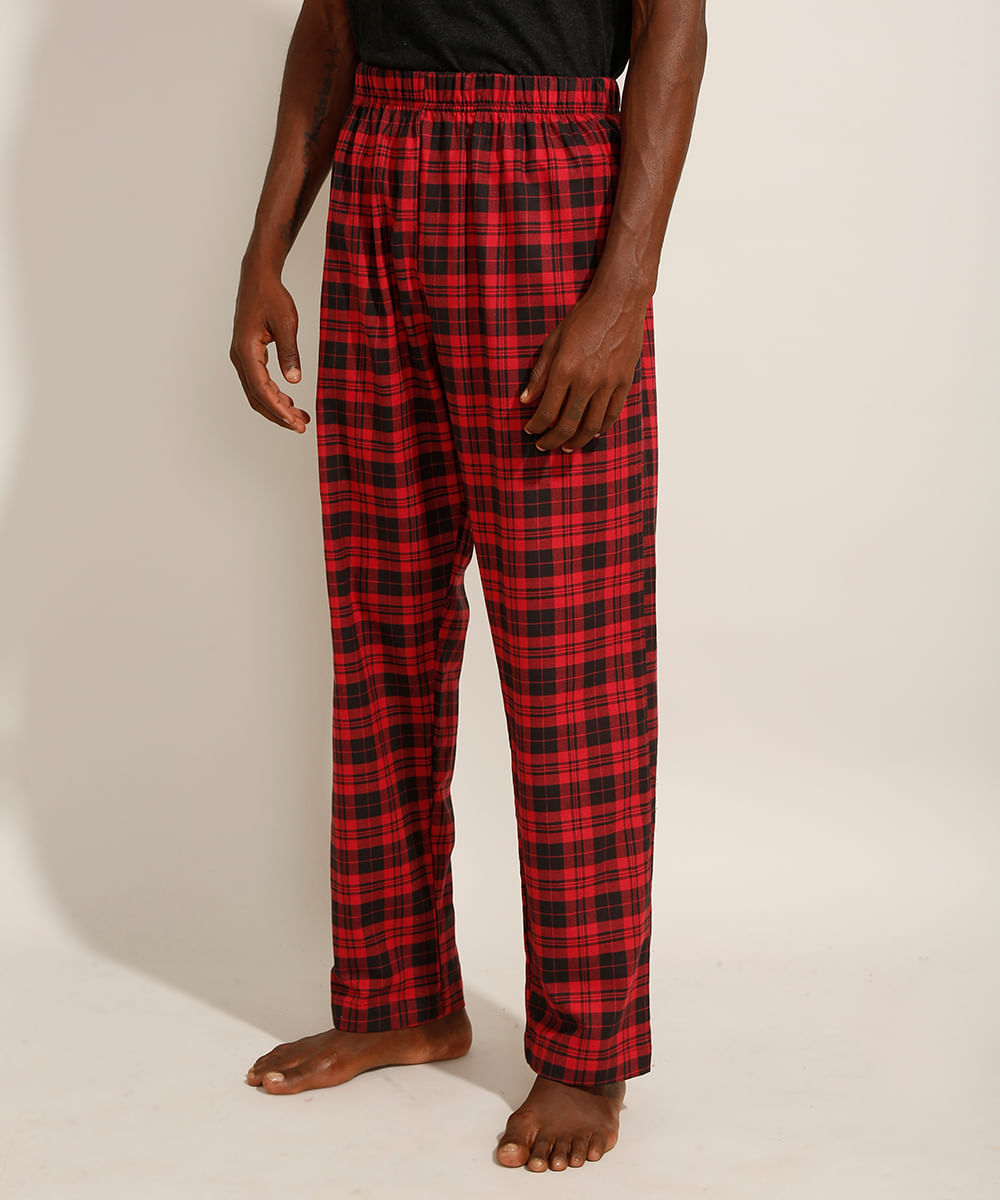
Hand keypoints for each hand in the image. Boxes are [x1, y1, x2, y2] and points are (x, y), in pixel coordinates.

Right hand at [230, 261, 310, 433]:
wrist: (258, 278)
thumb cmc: (272, 296)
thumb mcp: (287, 323)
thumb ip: (290, 352)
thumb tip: (294, 380)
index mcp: (247, 350)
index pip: (261, 389)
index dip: (278, 409)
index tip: (295, 422)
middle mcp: (240, 357)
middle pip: (256, 397)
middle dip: (278, 415)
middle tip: (301, 427)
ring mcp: (242, 357)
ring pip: (256, 392)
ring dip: (277, 407)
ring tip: (300, 417)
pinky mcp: (248, 355)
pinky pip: (258, 382)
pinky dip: (273, 395)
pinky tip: (289, 401)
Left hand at [519, 283, 647, 451]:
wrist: (618, 303)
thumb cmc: (583, 318)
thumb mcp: (553, 341)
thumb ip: (539, 373)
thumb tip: (526, 399)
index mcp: (565, 370)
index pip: (546, 411)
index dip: (536, 426)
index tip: (530, 430)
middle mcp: (587, 380)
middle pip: (568, 424)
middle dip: (553, 440)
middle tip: (545, 445)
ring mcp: (608, 383)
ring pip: (591, 426)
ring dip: (576, 441)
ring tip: (567, 446)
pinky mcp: (624, 382)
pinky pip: (612, 415)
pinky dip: (600, 428)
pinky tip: (591, 433)